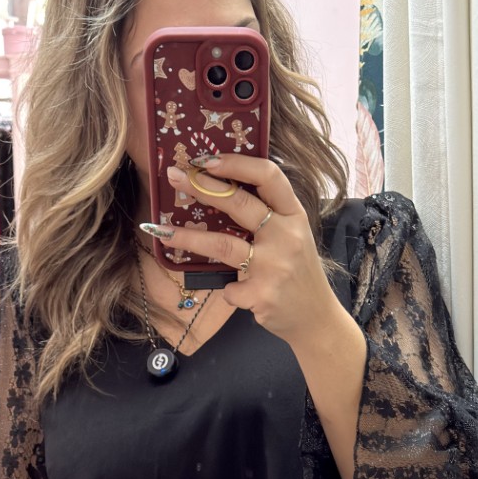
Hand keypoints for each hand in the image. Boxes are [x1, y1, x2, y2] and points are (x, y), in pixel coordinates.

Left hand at [163, 155, 341, 349]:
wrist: (316, 318)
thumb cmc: (297, 272)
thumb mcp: (293, 235)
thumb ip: (268, 215)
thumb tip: (219, 190)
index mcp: (294, 215)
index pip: (268, 176)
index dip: (237, 164)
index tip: (207, 160)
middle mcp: (286, 235)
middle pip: (239, 203)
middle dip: (202, 187)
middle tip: (174, 177)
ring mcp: (275, 266)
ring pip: (222, 244)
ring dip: (187, 238)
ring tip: (161, 231)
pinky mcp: (262, 294)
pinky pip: (230, 288)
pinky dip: (228, 290)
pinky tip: (235, 293)